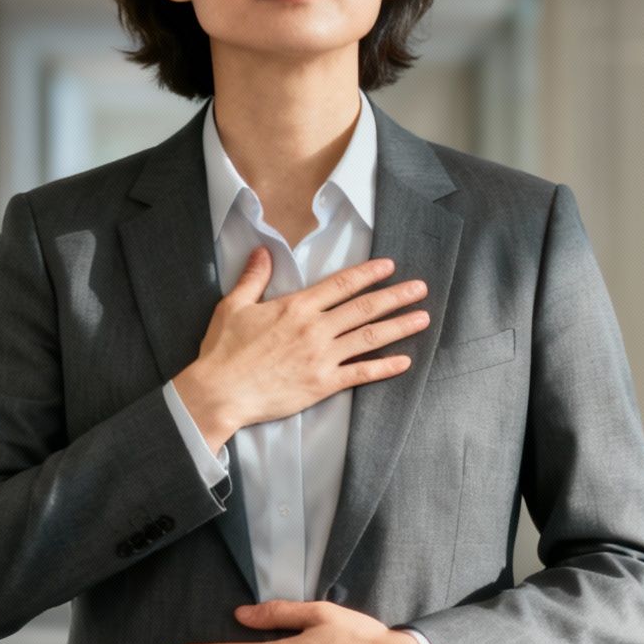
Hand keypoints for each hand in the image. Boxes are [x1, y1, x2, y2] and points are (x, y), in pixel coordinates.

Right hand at [171, 251, 427, 451]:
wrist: (220, 392)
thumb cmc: (223, 351)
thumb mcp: (233, 306)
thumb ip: (253, 278)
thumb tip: (261, 251)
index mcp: (296, 307)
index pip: (341, 285)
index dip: (368, 274)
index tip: (389, 266)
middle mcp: (315, 329)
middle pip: (364, 308)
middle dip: (396, 296)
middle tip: (420, 288)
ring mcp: (321, 357)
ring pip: (369, 337)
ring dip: (399, 326)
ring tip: (423, 318)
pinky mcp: (322, 384)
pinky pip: (361, 373)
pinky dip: (384, 367)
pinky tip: (404, 361)